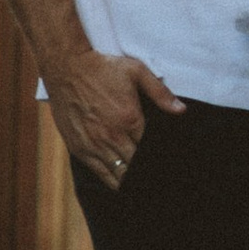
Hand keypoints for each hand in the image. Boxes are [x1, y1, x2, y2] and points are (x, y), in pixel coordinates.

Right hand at [49, 47, 183, 187]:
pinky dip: (112, 180)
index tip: (165, 162)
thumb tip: (181, 110)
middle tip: (156, 175)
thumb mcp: (136, 71)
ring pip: (119, 175)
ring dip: (131, 179)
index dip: (158, 157)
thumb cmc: (102, 68)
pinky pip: (100, 174)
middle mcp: (112, 136)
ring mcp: (94, 145)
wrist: (67, 67)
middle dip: (146, 170)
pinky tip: (121, 181)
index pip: (150, 150)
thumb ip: (160, 93)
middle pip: (136, 166)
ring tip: (141, 181)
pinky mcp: (79, 148)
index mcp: (130, 119)